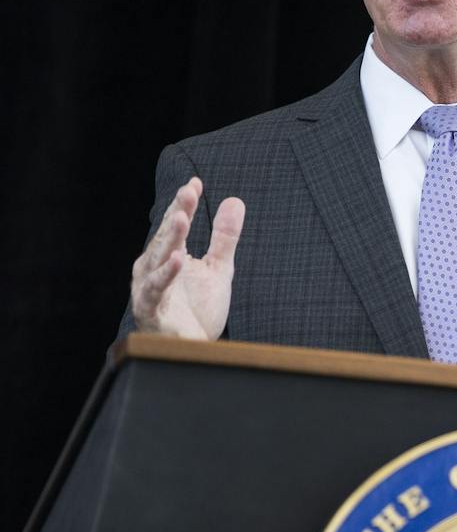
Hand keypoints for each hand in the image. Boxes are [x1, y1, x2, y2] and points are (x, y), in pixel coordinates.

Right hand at [130, 176, 245, 339]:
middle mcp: (153, 267)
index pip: (176, 223)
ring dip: (170, 238)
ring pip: (158, 258)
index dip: (185, 203)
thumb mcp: (219, 268)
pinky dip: (165, 274)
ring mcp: (149, 287)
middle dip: (177, 213)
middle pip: (166, 236)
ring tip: (183, 218)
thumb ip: (224, 237)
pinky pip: (156, 289)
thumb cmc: (199, 308)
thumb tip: (234, 200)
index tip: (196, 183)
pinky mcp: (150, 309)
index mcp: (168, 254)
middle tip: (188, 192)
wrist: (192, 348)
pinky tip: (178, 260)